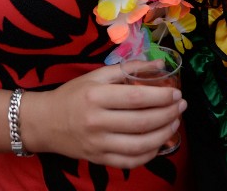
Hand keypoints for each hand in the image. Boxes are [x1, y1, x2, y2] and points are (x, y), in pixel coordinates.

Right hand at [23, 64, 186, 167]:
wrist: (45, 123)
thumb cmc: (73, 94)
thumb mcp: (96, 75)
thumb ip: (128, 69)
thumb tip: (159, 64)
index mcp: (96, 95)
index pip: (135, 98)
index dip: (160, 97)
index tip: (176, 93)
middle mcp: (96, 121)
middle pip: (140, 122)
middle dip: (167, 114)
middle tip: (181, 106)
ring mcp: (98, 144)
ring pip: (139, 145)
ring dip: (163, 134)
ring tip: (174, 122)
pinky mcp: (98, 160)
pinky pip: (130, 162)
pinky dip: (149, 154)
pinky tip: (159, 143)